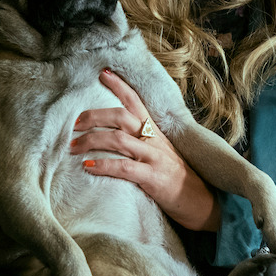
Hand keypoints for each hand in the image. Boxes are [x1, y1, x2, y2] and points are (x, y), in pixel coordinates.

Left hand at [72, 69, 220, 231]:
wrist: (202, 202)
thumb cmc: (177, 179)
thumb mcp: (162, 153)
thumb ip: (144, 142)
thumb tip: (117, 135)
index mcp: (156, 131)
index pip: (136, 101)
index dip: (120, 86)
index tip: (102, 73)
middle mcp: (154, 140)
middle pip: (120, 116)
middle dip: (93, 117)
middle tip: (74, 124)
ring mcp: (154, 157)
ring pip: (118, 139)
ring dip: (90, 141)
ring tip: (73, 146)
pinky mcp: (153, 178)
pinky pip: (124, 167)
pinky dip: (103, 165)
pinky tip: (88, 166)